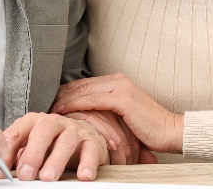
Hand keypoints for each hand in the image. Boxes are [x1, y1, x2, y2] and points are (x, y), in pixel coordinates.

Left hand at [3, 112, 107, 180]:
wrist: (82, 134)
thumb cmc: (51, 142)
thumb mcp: (31, 145)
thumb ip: (17, 154)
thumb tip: (0, 169)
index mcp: (34, 122)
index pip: (18, 131)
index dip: (9, 149)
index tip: (2, 167)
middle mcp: (54, 122)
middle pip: (43, 132)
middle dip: (33, 154)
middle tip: (26, 174)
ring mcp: (73, 130)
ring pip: (66, 141)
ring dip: (56, 161)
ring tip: (48, 177)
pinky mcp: (91, 141)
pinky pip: (90, 151)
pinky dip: (88, 164)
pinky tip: (83, 176)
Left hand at [51, 74, 182, 153]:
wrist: (171, 131)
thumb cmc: (148, 130)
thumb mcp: (122, 116)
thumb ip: (105, 112)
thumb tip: (84, 118)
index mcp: (116, 81)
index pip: (82, 84)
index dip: (64, 92)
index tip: (48, 102)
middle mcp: (117, 80)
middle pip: (79, 84)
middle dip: (59, 95)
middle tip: (42, 105)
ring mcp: (119, 87)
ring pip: (82, 90)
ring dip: (62, 100)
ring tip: (47, 110)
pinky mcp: (122, 98)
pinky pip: (91, 100)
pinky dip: (74, 105)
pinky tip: (61, 112)